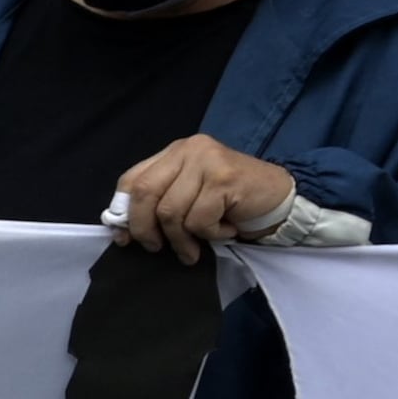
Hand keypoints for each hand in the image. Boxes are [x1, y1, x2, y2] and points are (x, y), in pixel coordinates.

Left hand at [110, 133, 295, 257]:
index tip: (125, 239)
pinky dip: (210, 235)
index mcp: (173, 153)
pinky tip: (225, 230)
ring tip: (196, 246)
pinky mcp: (224, 178)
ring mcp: (207, 160)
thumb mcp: (187, 198)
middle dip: (146, 229)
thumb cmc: (228, 202)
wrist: (277, 198)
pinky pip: (198, 220)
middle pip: (145, 194)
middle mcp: (188, 150)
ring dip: (182, 240)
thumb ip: (158, 202)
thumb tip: (120, 229)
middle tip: (158, 248)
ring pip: (171, 212)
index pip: (132, 180)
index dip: (124, 212)